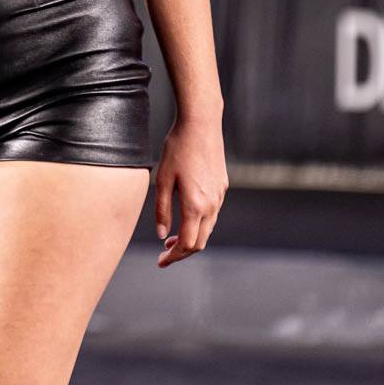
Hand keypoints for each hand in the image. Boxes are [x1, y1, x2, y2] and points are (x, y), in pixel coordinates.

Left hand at [153, 115, 228, 267]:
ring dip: (191, 237)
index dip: (173, 256)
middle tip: (164, 253)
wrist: (201, 123)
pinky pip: (212, 213)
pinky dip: (199, 223)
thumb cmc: (178, 148)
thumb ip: (161, 209)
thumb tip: (161, 234)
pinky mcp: (222, 186)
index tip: (161, 262)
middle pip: (200, 241)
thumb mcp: (162, 179)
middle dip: (182, 251)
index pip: (187, 243)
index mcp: (196, 205)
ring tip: (171, 237)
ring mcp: (220, 196)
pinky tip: (186, 216)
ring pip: (208, 229)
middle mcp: (212, 204)